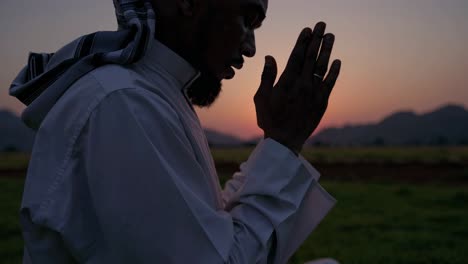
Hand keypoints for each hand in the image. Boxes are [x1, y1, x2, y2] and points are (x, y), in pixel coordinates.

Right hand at [254, 22, 340, 154]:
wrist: (284, 142)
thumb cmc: (269, 120)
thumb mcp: (261, 98)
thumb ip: (267, 76)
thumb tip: (269, 57)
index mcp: (286, 82)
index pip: (296, 56)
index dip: (302, 41)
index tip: (307, 30)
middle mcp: (302, 85)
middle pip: (311, 57)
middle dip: (316, 39)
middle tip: (321, 25)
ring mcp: (313, 93)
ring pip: (322, 67)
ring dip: (327, 50)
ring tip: (330, 36)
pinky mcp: (322, 103)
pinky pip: (330, 84)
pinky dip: (334, 72)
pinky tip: (337, 62)